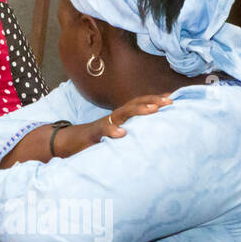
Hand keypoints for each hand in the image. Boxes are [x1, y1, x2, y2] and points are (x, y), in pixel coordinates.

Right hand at [55, 94, 171, 156]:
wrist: (67, 144)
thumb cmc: (95, 142)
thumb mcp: (116, 136)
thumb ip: (130, 133)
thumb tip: (149, 135)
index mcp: (120, 118)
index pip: (139, 104)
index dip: (155, 100)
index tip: (173, 97)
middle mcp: (113, 118)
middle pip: (134, 104)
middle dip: (152, 100)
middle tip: (170, 100)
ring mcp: (103, 125)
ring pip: (121, 114)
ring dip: (137, 110)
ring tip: (153, 110)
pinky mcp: (92, 134)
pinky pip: (102, 131)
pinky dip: (111, 131)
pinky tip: (121, 134)